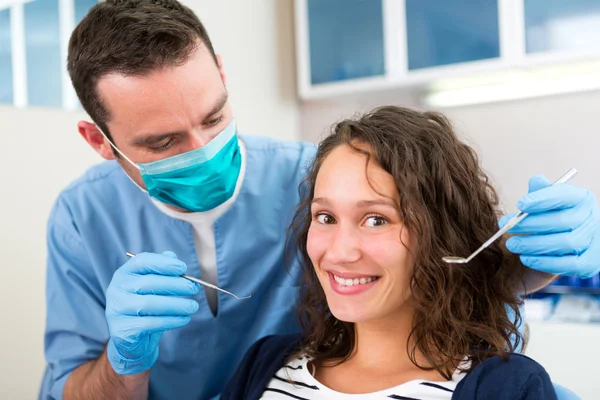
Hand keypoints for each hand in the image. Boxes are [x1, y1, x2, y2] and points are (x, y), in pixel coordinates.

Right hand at [105, 251, 199, 373]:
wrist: (130, 339)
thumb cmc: (145, 307)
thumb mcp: (151, 287)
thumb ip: (160, 270)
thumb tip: (172, 256)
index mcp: (124, 274)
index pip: (142, 262)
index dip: (164, 263)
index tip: (184, 268)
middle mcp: (116, 290)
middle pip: (148, 283)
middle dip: (176, 284)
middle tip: (194, 288)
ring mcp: (117, 310)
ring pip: (150, 304)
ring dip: (177, 304)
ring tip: (193, 306)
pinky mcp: (123, 330)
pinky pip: (151, 323)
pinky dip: (172, 320)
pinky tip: (184, 319)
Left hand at [499, 175, 599, 277]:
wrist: (561, 247)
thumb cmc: (549, 219)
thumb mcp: (543, 204)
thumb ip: (540, 193)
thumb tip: (537, 181)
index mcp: (581, 198)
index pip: (565, 195)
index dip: (542, 199)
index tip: (519, 204)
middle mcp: (592, 218)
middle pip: (563, 220)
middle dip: (530, 224)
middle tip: (506, 227)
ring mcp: (594, 241)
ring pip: (566, 243)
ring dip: (533, 244)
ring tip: (511, 244)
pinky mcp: (590, 263)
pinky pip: (569, 264)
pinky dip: (545, 262)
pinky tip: (525, 258)